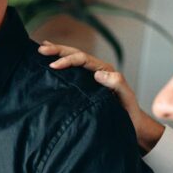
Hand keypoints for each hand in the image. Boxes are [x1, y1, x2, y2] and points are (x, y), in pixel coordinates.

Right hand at [40, 41, 164, 153]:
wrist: (131, 124)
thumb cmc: (129, 112)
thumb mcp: (125, 97)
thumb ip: (116, 83)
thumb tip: (98, 74)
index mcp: (105, 71)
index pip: (83, 59)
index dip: (67, 60)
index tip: (53, 66)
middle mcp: (97, 70)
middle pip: (76, 54)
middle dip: (58, 50)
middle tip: (41, 48)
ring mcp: (90, 77)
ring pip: (73, 60)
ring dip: (58, 53)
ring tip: (41, 48)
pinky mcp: (85, 85)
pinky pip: (72, 71)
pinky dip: (61, 63)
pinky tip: (49, 62)